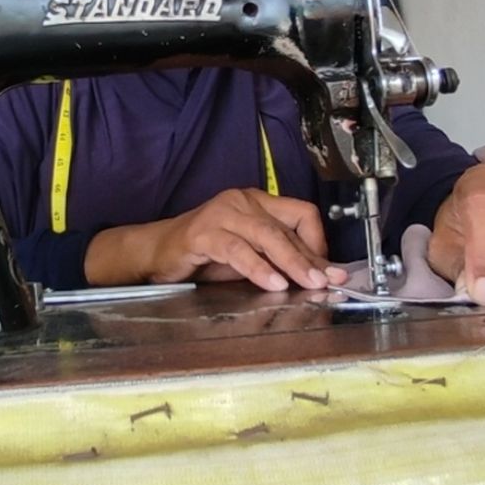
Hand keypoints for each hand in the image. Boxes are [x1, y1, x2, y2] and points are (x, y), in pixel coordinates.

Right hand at [85, 188, 348, 291]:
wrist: (156, 253)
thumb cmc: (205, 255)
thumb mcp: (250, 256)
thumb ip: (279, 259)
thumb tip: (318, 276)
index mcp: (257, 201)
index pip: (302, 213)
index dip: (319, 242)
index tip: (329, 270)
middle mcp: (242, 201)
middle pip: (286, 227)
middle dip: (310, 258)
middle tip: (327, 281)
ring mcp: (222, 213)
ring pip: (266, 236)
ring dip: (291, 262)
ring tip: (307, 284)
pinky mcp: (203, 233)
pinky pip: (237, 250)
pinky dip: (258, 268)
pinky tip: (272, 283)